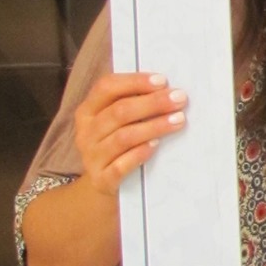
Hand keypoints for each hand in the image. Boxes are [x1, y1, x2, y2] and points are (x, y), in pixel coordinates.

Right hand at [74, 72, 187, 196]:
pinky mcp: (101, 180)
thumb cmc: (117, 145)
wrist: (101, 184)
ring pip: (123, 137)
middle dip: (153, 103)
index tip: (162, 80)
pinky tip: (156, 146)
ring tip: (178, 120)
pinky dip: (139, 154)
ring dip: (154, 126)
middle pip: (119, 111)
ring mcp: (91, 157)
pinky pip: (120, 166)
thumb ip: (132, 103)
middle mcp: (86, 132)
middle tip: (179, 99)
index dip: (134, 82)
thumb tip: (166, 90)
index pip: (106, 87)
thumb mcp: (116, 122)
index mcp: (87, 111)